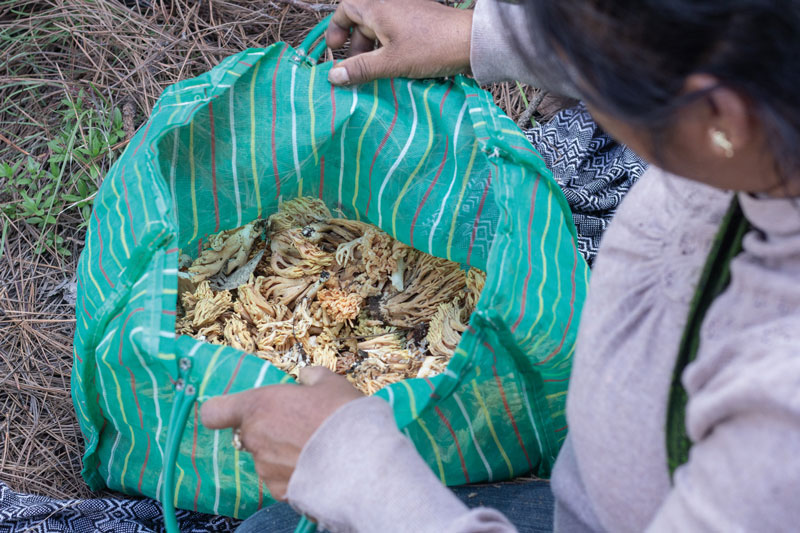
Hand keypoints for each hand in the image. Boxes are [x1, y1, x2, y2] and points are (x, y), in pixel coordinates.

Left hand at [200, 366, 362, 499]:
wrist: (362, 461)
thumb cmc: (342, 415)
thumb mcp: (330, 383)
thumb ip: (310, 377)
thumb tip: (305, 377)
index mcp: (259, 406)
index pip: (214, 412)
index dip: (223, 411)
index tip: (237, 411)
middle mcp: (254, 438)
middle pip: (248, 433)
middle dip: (269, 429)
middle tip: (300, 425)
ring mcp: (265, 468)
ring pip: (265, 457)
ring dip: (282, 452)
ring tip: (315, 447)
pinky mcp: (279, 491)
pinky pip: (280, 479)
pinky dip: (293, 473)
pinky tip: (317, 466)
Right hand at [325, 0, 472, 85]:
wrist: (469, 41)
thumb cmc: (429, 48)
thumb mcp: (390, 62)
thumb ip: (360, 69)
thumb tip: (333, 76)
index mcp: (377, 6)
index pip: (346, 9)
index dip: (337, 28)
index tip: (335, 50)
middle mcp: (390, 3)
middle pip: (362, 22)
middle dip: (356, 47)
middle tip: (357, 71)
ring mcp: (406, 10)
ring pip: (379, 29)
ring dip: (373, 51)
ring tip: (376, 73)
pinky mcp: (419, 20)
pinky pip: (395, 32)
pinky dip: (389, 48)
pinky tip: (395, 68)